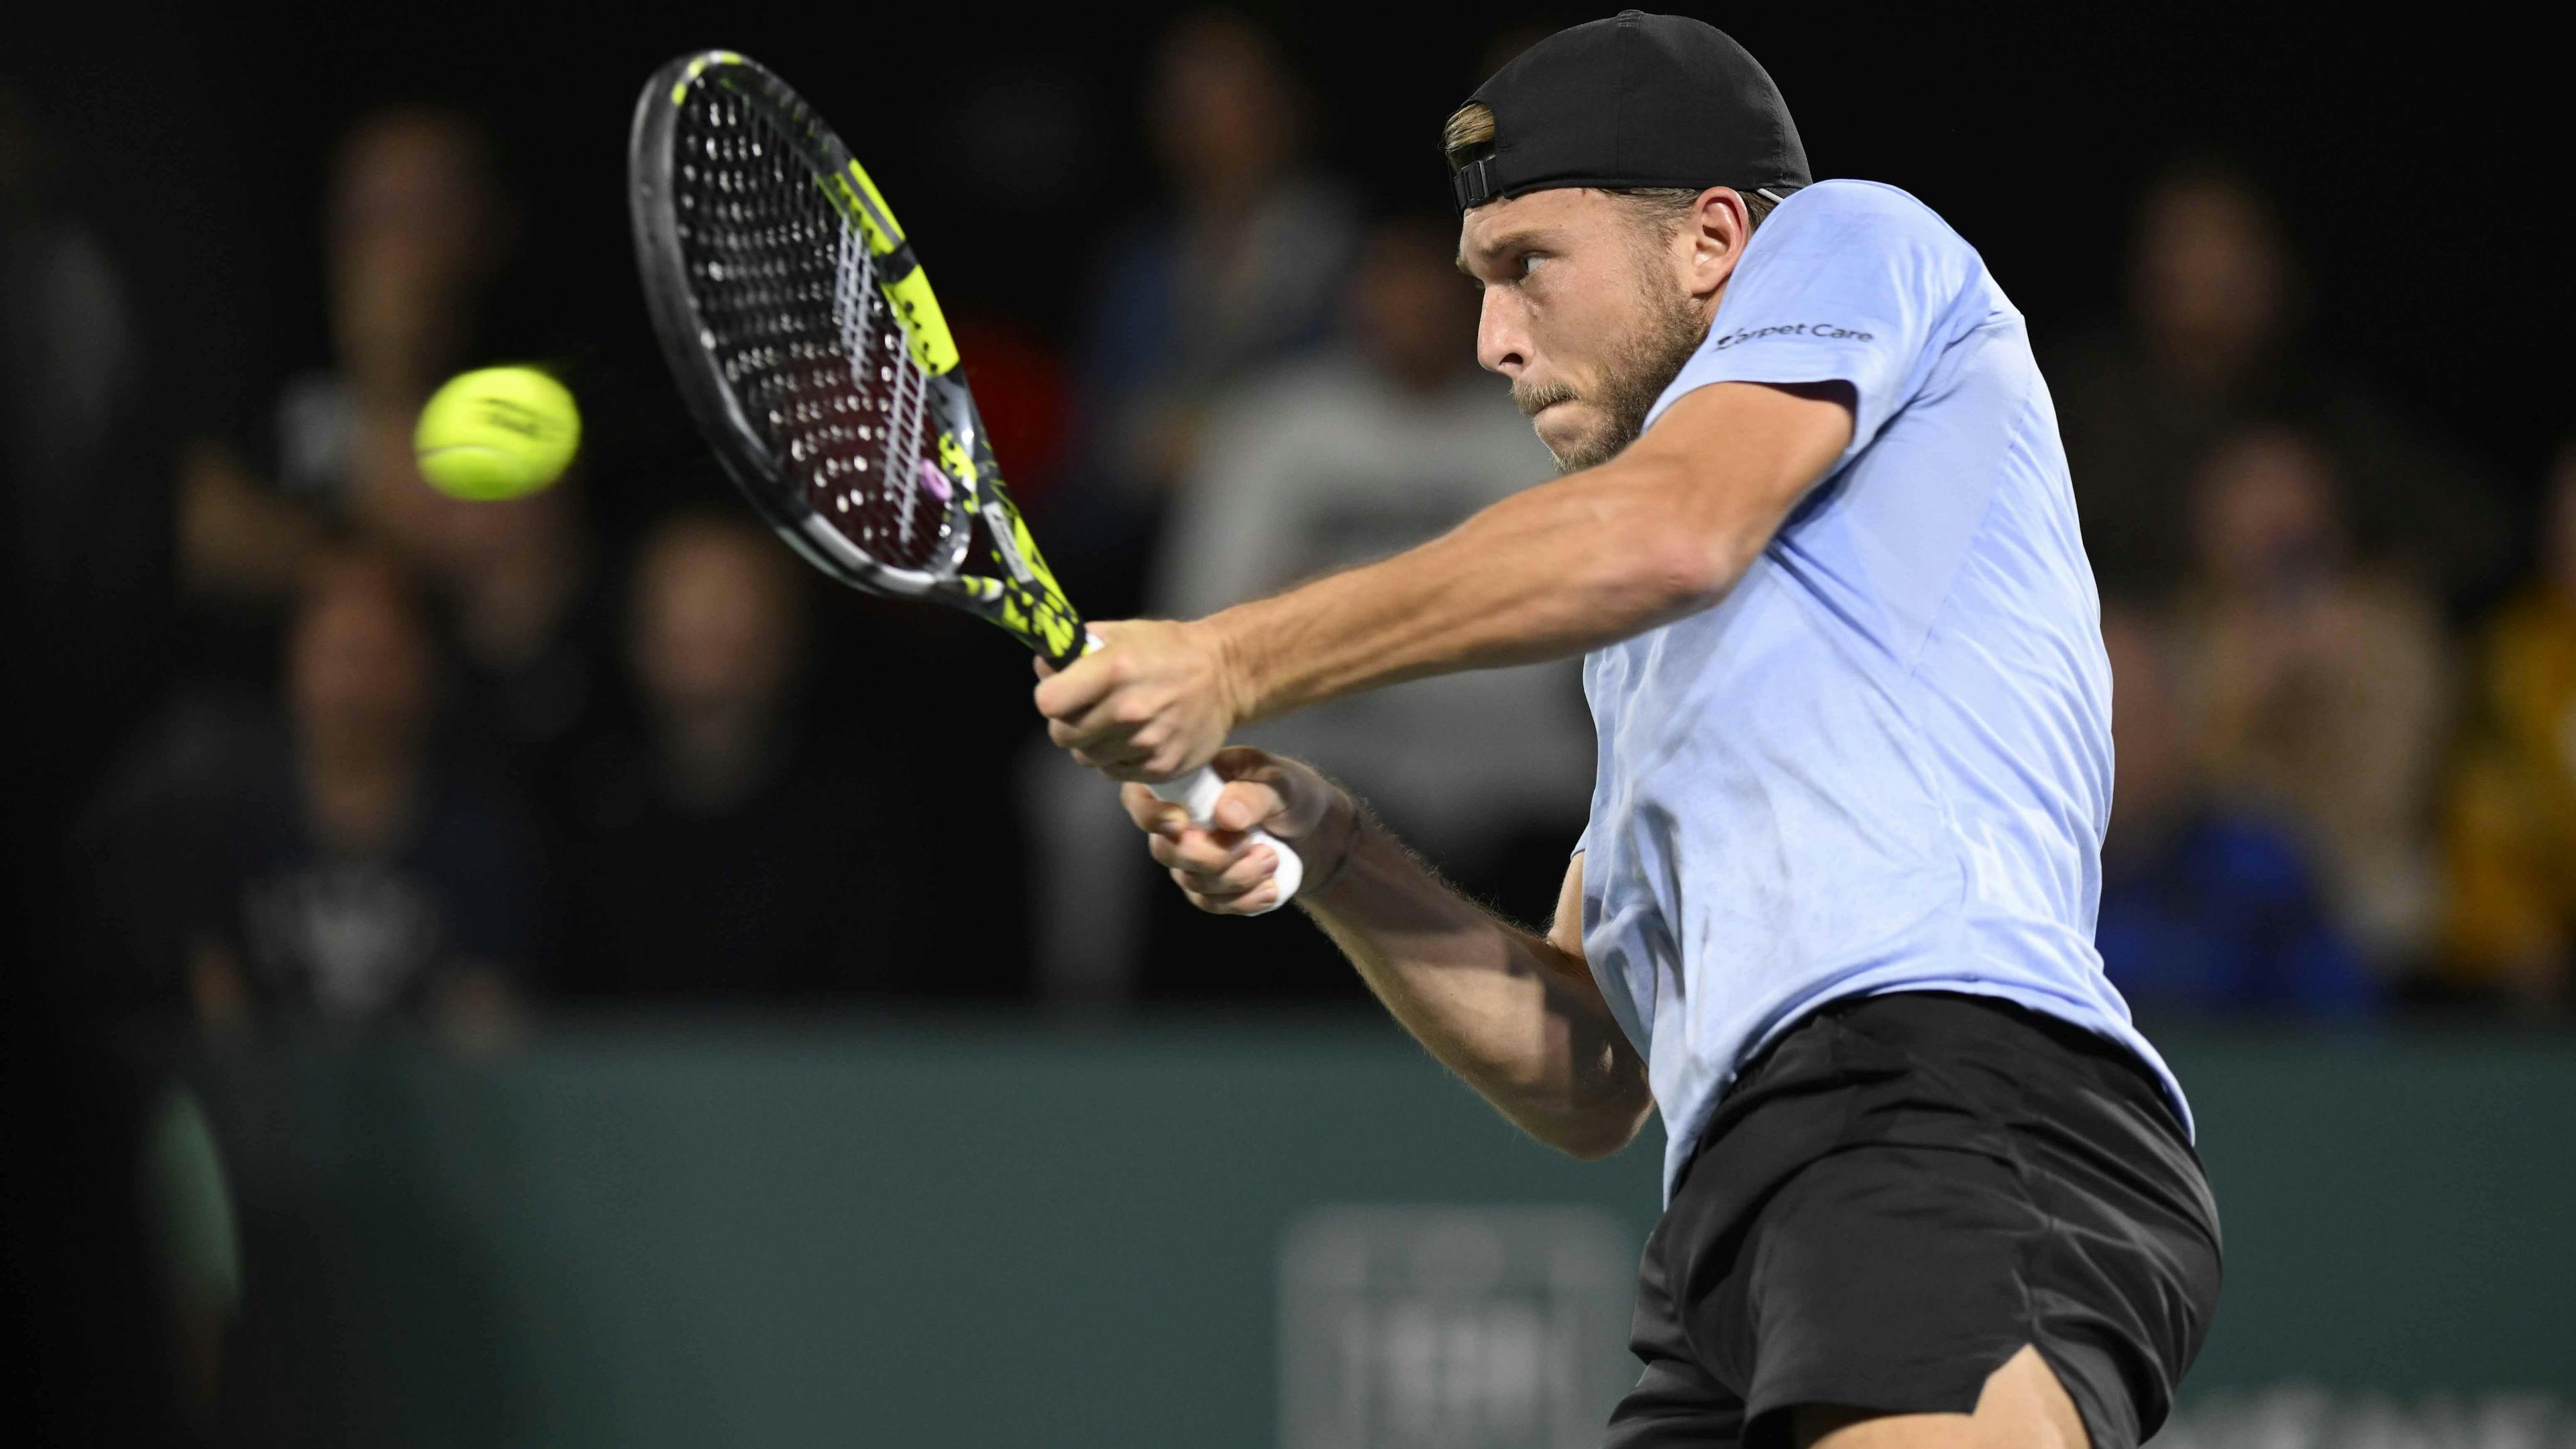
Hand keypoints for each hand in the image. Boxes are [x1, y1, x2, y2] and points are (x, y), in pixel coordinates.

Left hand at [1034, 618, 1244, 780]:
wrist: (1225, 675)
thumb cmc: (1169, 650)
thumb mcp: (1122, 633)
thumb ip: (1077, 648)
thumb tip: (1043, 667)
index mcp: (1114, 669)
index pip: (1048, 702)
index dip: (1050, 697)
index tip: (1060, 693)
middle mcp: (1129, 709)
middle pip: (1062, 735)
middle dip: (1067, 723)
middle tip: (1087, 710)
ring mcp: (1146, 742)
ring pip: (1087, 757)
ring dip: (1092, 743)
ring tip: (1114, 724)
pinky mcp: (1161, 766)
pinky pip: (1114, 772)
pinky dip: (1117, 759)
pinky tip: (1134, 737)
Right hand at [1123, 748, 1355, 915]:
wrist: (1316, 834)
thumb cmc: (1292, 795)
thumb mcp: (1283, 784)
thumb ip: (1255, 795)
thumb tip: (1225, 814)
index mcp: (1189, 782)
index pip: (1140, 797)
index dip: (1150, 815)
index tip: (1181, 823)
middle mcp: (1181, 821)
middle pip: (1164, 851)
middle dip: (1211, 857)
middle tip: (1253, 844)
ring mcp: (1191, 859)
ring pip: (1191, 882)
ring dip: (1237, 877)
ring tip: (1272, 858)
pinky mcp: (1208, 889)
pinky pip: (1211, 904)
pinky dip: (1243, 900)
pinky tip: (1269, 888)